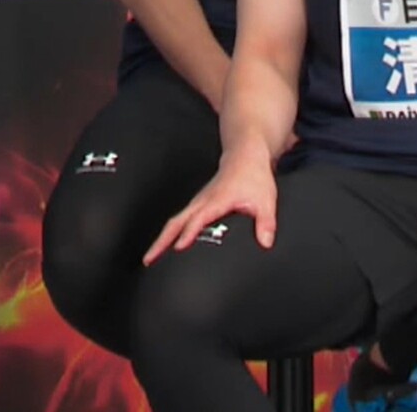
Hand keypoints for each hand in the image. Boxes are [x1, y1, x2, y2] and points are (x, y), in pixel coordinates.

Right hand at [144, 153, 276, 263]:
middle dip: (161, 240)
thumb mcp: (266, 200)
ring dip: (162, 237)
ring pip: (175, 220)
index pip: (198, 218)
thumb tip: (266, 242)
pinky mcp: (199, 202)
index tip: (179, 247)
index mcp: (217, 200)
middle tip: (149, 258)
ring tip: (152, 256)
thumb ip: (266, 223)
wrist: (246, 157)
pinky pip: (180, 218)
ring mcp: (198, 201)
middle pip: (176, 222)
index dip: (189, 233)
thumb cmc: (253, 176)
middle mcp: (203, 201)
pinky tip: (168, 243)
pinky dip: (170, 231)